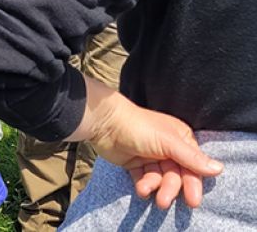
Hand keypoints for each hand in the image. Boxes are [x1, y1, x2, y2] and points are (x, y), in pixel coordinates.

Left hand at [71, 77, 222, 208]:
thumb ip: (191, 158)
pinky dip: (143, 184)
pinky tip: (139, 189)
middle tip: (163, 201)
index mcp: (180, 139)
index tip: (193, 201)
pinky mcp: (135, 163)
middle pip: (175, 175)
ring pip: (160, 178)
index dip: (193, 183)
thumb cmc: (139, 127)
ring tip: (145, 191)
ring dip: (154, 187)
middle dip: (170, 188)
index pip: (192, 165)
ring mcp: (151, 156)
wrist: (105, 122)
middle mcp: (168, 148)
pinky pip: (144, 178)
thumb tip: (219, 169)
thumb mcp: (168, 142)